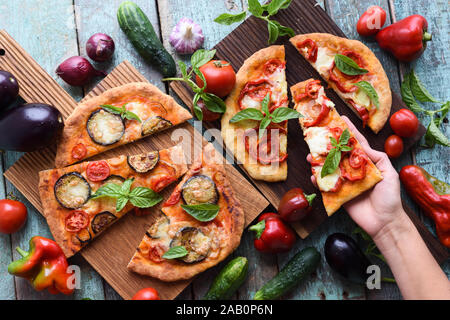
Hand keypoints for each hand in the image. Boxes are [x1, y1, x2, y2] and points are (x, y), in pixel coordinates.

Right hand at [307, 116, 403, 237]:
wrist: (384, 222)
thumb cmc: (390, 197)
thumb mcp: (389, 172)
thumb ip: (377, 157)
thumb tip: (362, 145)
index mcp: (366, 162)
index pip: (356, 143)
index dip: (348, 131)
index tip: (340, 118)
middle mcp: (354, 170)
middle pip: (338, 154)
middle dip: (327, 145)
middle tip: (316, 137)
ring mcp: (345, 182)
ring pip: (329, 169)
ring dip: (319, 162)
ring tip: (310, 157)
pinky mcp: (338, 195)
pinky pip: (326, 186)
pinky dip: (318, 181)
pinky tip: (313, 177)